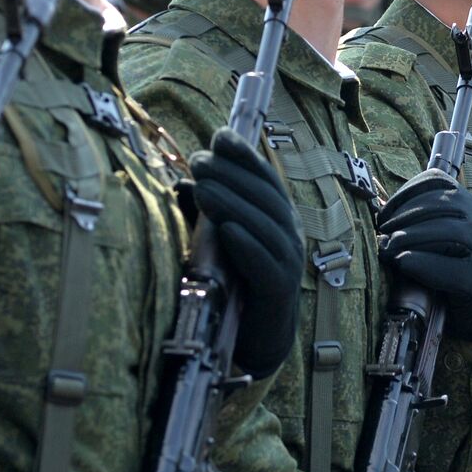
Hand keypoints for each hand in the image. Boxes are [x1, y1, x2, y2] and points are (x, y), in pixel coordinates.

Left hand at [188, 127, 303, 378]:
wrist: (259, 335)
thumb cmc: (237, 280)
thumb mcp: (219, 239)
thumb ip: (206, 212)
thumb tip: (182, 181)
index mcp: (277, 215)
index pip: (264, 176)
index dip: (245, 154)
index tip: (220, 136)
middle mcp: (289, 232)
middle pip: (264, 195)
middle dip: (231, 174)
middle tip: (197, 160)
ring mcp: (289, 260)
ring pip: (264, 225)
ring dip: (232, 204)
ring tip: (202, 188)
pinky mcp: (279, 290)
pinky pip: (265, 264)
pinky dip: (246, 246)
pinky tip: (226, 231)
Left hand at [377, 169, 471, 344]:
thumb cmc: (464, 276)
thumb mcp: (449, 242)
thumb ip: (426, 228)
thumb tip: (381, 224)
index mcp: (470, 208)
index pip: (436, 181)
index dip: (404, 194)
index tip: (385, 214)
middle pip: (437, 204)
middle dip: (402, 218)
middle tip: (382, 236)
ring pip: (444, 230)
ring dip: (408, 238)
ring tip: (388, 250)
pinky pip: (448, 266)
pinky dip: (420, 263)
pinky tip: (403, 264)